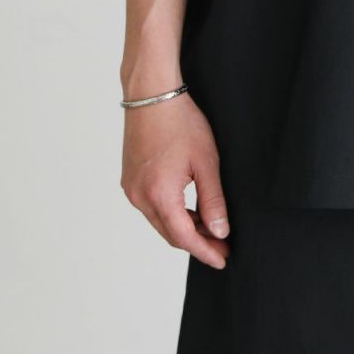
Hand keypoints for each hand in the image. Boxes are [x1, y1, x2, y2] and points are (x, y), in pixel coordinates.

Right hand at [120, 92, 231, 267]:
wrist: (152, 95)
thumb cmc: (180, 122)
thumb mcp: (206, 161)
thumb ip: (213, 200)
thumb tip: (220, 231)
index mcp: (159, 195)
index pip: (185, 238)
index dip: (205, 251)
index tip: (223, 259)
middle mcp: (140, 197)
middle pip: (171, 233)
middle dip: (197, 242)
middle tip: (221, 245)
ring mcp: (132, 189)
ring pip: (160, 221)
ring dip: (183, 228)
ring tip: (210, 227)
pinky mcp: (130, 180)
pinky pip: (151, 207)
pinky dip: (170, 213)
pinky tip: (188, 209)